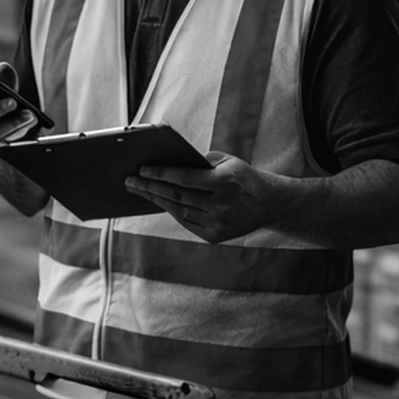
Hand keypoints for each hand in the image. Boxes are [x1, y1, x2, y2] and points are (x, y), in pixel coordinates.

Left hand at [124, 152, 285, 243]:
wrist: (268, 204)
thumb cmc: (242, 177)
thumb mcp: (227, 162)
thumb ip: (200, 162)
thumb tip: (167, 164)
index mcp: (226, 181)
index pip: (185, 178)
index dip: (161, 174)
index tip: (141, 170)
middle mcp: (222, 204)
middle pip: (177, 196)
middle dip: (150, 188)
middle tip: (130, 181)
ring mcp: (219, 223)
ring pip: (178, 211)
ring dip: (155, 200)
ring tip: (138, 190)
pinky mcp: (215, 236)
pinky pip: (185, 222)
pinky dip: (170, 211)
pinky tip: (157, 201)